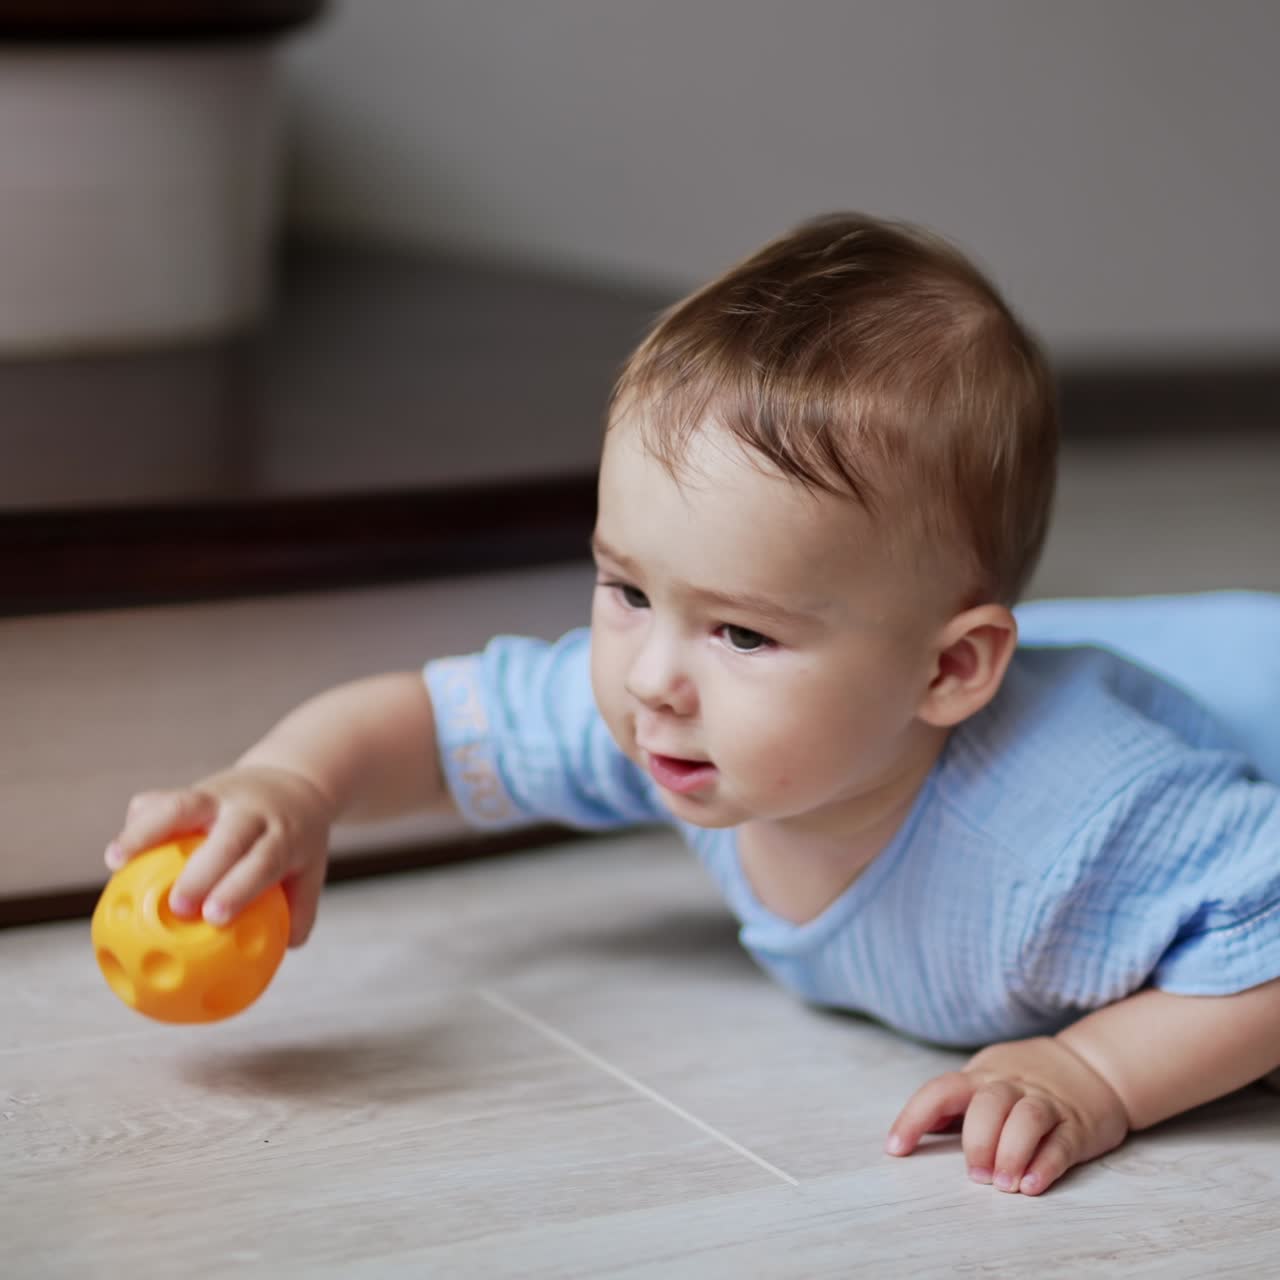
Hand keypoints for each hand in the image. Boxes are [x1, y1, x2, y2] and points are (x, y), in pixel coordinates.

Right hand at [104, 764, 336, 947]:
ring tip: (116, 861)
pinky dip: (138, 823)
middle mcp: (251, 812)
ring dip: (148, 831)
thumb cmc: (293, 844)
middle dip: (200, 870)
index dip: (239, 886)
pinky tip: (117, 853)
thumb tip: (259, 967)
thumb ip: (294, 917)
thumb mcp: (308, 873)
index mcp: (283, 835)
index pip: (264, 860)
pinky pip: (161, 800)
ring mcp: (220, 797)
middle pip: (228, 836)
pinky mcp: (193, 790)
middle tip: (176, 907)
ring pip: (184, 804)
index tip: (215, 917)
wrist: (291, 784)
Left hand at [885, 1036, 1129, 1195]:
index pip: (941, 1090)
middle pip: (988, 1104)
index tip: (896, 1148)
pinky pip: (1062, 1143)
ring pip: (1026, 1119)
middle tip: (975, 1175)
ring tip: (1003, 1184)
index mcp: (982, 1075)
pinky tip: (1031, 1185)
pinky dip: (1045, 1165)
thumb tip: (921, 1130)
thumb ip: (959, 1103)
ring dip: (1011, 1153)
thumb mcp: (988, 1078)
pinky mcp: (1078, 1125)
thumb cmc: (1027, 1079)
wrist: (1094, 1064)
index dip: (914, 1117)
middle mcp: (1012, 1085)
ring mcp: (1047, 1103)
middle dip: (977, 1141)